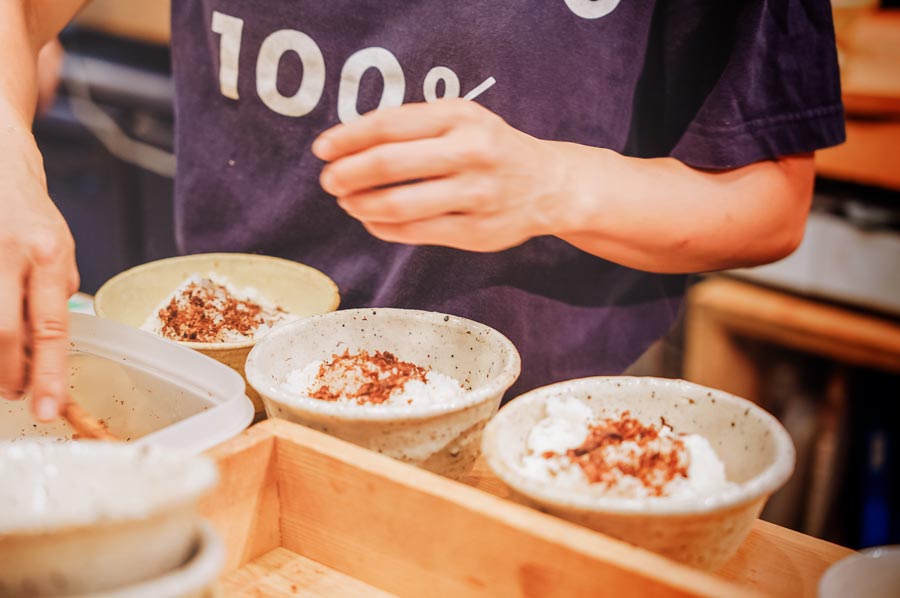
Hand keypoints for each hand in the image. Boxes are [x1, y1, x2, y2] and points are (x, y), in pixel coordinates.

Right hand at [1, 125, 78, 420]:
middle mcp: (10, 252)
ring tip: (2, 375)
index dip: (48, 373)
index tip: (47, 408)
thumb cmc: (28, 212)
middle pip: (3, 333)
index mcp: (48, 254)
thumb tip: (45, 347)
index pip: (51, 326)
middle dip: (9, 375)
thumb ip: (55, 295)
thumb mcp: (59, 249)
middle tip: (16, 393)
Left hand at [312, 99, 577, 251]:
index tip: (322, 149)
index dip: (348, 137)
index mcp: (460, 117)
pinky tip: (372, 221)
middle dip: (347, 174)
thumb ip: (414, 126)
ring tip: (347, 202)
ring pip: (399, 204)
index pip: (389, 124)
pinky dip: (384, 227)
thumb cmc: (491, 148)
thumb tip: (350, 145)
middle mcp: (469, 152)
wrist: (550, 184)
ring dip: (361, 204)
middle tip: (329, 180)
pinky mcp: (476, 231)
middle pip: (389, 164)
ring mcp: (475, 194)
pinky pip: (416, 232)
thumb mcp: (462, 120)